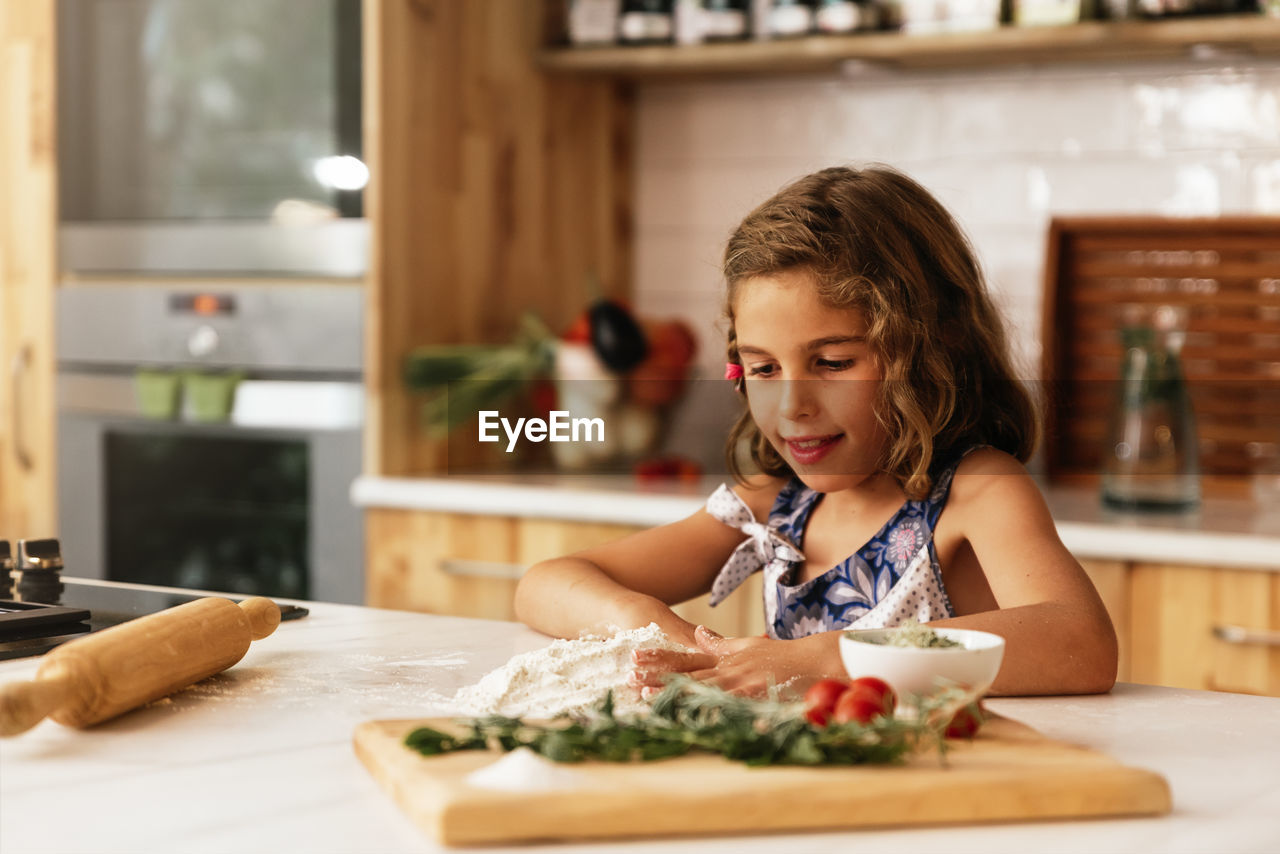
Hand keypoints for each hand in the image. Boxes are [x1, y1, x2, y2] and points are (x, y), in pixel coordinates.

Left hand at [630, 625, 842, 698]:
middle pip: (687, 675)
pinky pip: (731, 707)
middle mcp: (729, 670)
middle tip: (629, 679)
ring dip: (673, 695)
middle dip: (657, 679)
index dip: (660, 660)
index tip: (635, 658)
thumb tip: (696, 633)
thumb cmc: (783, 656)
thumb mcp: (748, 645)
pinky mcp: (758, 697)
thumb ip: (720, 643)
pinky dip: (713, 713)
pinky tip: (693, 720)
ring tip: (648, 699)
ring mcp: (742, 684)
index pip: (686, 659)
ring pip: (701, 691)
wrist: (817, 660)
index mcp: (725, 660)